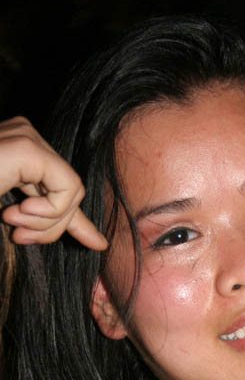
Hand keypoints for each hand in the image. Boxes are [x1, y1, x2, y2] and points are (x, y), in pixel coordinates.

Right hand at [0, 117, 105, 249]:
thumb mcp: (10, 213)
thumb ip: (45, 223)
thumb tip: (98, 241)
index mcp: (15, 151)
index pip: (59, 184)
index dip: (76, 218)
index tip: (96, 243)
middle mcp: (22, 135)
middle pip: (69, 190)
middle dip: (53, 225)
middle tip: (17, 235)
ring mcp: (24, 136)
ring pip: (72, 192)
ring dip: (46, 223)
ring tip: (10, 223)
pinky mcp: (27, 148)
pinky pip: (66, 189)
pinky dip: (48, 213)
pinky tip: (15, 214)